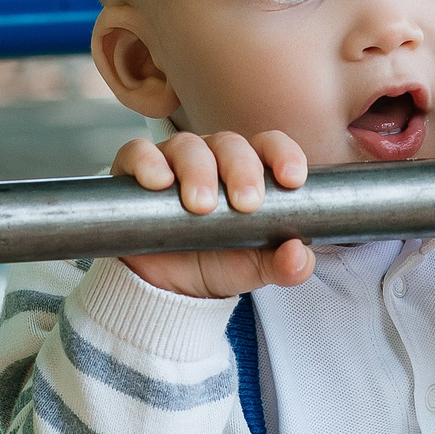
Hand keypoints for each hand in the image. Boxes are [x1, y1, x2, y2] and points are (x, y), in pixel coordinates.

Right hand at [111, 130, 312, 298]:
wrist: (164, 289)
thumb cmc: (216, 264)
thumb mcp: (255, 270)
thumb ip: (285, 266)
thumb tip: (299, 256)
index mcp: (247, 171)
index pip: (269, 146)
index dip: (283, 154)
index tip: (291, 179)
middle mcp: (212, 158)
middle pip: (230, 144)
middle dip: (241, 170)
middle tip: (245, 204)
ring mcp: (172, 161)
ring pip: (187, 146)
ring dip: (198, 171)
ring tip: (201, 205)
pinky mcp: (134, 171)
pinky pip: (138, 153)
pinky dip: (148, 162)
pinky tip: (158, 183)